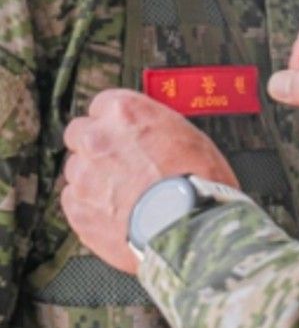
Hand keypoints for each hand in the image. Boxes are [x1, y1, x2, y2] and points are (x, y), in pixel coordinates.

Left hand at [61, 89, 237, 273]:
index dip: (114, 119)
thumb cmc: (196, 179)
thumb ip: (155, 127)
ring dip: (93, 175)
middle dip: (95, 144)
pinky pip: (73, 200)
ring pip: (76, 168)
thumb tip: (149, 132)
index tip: (121, 129)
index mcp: (125, 113)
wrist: (187, 224)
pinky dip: (89, 203)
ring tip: (122, 191)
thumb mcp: (188, 134)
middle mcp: (97, 139)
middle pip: (78, 132)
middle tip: (119, 160)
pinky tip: (116, 209)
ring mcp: (83, 175)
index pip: (101, 103)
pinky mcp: (77, 210)